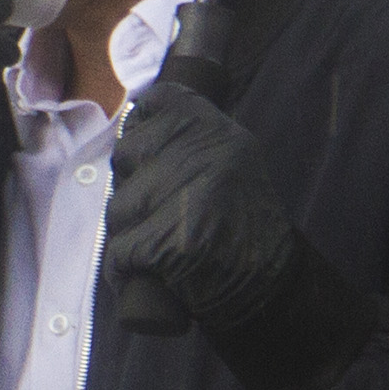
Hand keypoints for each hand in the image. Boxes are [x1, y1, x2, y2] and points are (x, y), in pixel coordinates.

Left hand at [103, 86, 299, 330]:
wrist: (270, 289)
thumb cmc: (243, 228)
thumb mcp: (232, 164)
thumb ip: (190, 141)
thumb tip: (134, 120)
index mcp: (221, 133)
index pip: (160, 100)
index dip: (143, 125)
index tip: (150, 151)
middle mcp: (203, 157)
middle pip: (126, 154)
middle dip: (135, 187)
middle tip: (167, 211)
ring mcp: (182, 198)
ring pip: (118, 206)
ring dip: (131, 231)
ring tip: (168, 243)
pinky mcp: (165, 243)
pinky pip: (119, 249)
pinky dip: (128, 267)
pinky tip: (155, 271)